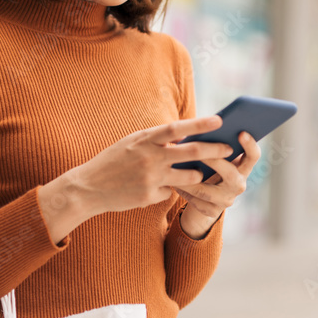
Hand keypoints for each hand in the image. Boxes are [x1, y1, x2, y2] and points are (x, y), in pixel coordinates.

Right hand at [67, 115, 235, 217]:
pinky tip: (157, 189)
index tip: (219, 120)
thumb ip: (156, 140)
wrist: (88, 187)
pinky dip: (169, 189)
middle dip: (214, 150)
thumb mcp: (132, 143)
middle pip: (191, 152)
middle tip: (229, 149)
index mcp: (145, 139)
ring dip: (198, 175)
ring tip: (200, 173)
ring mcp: (150, 178)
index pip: (177, 127)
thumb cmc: (113, 161)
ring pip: (188, 176)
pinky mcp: (148, 196)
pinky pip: (170, 192)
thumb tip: (184, 135)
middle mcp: (149, 157)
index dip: (200, 123)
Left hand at [173, 130, 261, 236]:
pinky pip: (195, 201)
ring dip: (189, 178)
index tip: (241, 133)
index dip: (250, 145)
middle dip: (213, 160)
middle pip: (230, 173)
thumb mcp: (216, 159)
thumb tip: (196, 132)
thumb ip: (213, 147)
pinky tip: (172, 182)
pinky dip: (183, 190)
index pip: (253, 156)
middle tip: (197, 149)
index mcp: (243, 168)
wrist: (205, 201)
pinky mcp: (212, 212)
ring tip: (175, 167)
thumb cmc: (209, 169)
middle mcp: (239, 185)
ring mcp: (226, 200)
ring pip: (206, 190)